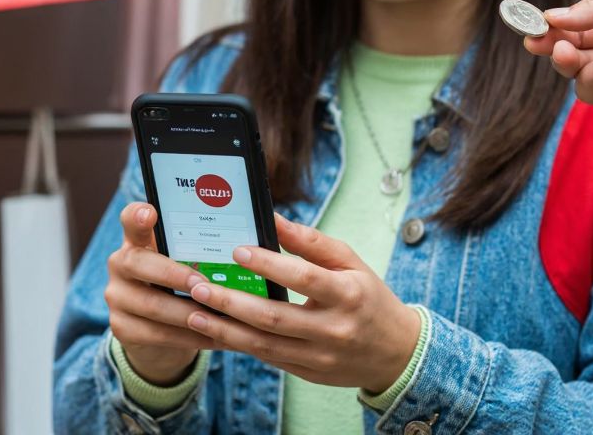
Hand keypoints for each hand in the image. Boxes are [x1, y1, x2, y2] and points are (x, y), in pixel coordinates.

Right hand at [105, 202, 216, 384]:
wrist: (156, 331)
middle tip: (203, 284)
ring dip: (189, 313)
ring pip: (152, 305)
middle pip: (138, 263)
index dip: (138, 215)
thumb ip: (197, 252)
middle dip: (174, 274)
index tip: (150, 212)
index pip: (131, 220)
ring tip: (218, 316)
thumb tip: (248, 244)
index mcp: (137, 241)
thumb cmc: (179, 287)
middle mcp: (120, 265)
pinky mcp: (120, 328)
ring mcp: (116, 297)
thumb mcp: (182, 264)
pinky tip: (215, 337)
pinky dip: (190, 337)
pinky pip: (157, 334)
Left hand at [182, 214, 420, 391]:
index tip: (237, 251)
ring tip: (195, 312)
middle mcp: (333, 329)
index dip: (269, 264)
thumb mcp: (352, 263)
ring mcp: (320, 356)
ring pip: (265, 345)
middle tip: (199, 286)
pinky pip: (268, 359)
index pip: (303, 277)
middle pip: (275, 317)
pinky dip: (239, 345)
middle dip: (232, 302)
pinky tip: (216, 330)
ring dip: (226, 329)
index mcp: (348, 294)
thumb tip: (275, 219)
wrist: (396, 353)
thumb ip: (313, 243)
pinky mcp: (309, 373)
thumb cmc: (369, 297)